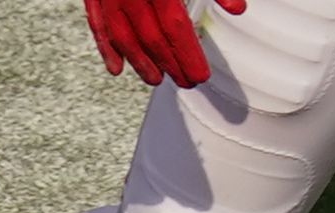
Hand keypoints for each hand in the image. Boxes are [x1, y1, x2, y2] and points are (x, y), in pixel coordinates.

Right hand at [82, 0, 242, 86]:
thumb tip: (237, 8)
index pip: (175, 28)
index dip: (187, 55)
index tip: (199, 75)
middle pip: (150, 38)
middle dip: (169, 64)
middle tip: (184, 82)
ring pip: (123, 36)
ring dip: (140, 62)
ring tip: (154, 79)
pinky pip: (97, 24)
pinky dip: (106, 47)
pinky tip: (115, 68)